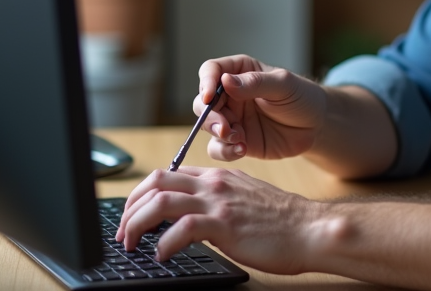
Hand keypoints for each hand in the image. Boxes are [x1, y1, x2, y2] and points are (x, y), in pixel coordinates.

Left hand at [117, 166, 319, 273]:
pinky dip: (164, 244)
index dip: (141, 194)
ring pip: (160, 202)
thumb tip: (189, 215)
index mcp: (216, 176)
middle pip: (155, 182)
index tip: (131, 216)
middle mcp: (213, 184)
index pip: (166, 174)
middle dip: (130, 207)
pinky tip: (162, 256)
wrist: (308, 229)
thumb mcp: (243, 197)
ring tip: (131, 244)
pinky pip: (182, 229)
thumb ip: (217, 198)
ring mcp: (218, 202)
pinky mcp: (225, 224)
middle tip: (122, 232)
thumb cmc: (281, 220)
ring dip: (136, 224)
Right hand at [196, 55, 327, 161]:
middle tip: (224, 127)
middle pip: (202, 102)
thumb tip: (225, 81)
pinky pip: (218, 148)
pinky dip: (225, 151)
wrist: (316, 126)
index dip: (205, 82)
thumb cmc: (301, 97)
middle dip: (209, 115)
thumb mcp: (283, 85)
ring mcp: (232, 119)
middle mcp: (230, 95)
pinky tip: (242, 149)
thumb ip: (255, 83)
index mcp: (239, 72)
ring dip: (217, 134)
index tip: (209, 96)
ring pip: (207, 126)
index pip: (211, 71)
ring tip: (238, 139)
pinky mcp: (236, 141)